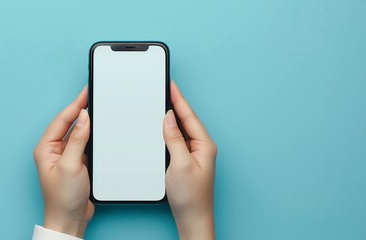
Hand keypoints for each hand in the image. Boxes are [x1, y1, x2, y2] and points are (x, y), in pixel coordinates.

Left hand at [33, 87, 93, 237]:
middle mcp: (54, 150)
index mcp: (46, 148)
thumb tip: (83, 117)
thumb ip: (77, 140)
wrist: (70, 220)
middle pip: (69, 124)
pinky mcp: (77, 163)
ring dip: (88, 123)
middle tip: (94, 95)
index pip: (62, 120)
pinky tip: (100, 130)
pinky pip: (85, 144)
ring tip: (98, 108)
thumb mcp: (71, 165)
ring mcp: (66, 157)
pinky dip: (92, 136)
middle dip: (81, 109)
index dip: (75, 105)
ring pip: (78, 133)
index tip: (86, 92)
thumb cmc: (63, 198)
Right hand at [164, 81, 216, 239]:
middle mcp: (202, 147)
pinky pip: (176, 141)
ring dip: (171, 118)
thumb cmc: (191, 197)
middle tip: (164, 88)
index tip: (171, 84)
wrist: (192, 219)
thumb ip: (174, 138)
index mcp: (205, 145)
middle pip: (186, 120)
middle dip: (175, 104)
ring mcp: (194, 154)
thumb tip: (169, 118)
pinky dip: (168, 132)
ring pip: (181, 130)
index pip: (189, 116)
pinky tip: (161, 128)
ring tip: (161, 102)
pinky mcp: (186, 161)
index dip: (179, 99)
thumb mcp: (180, 164)